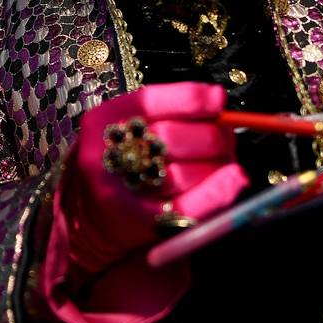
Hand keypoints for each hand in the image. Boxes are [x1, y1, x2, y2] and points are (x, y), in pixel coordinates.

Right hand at [58, 81, 248, 276]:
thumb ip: (168, 112)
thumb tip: (218, 104)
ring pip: (181, 174)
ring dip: (216, 166)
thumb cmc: (120, 160)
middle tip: (226, 139)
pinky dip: (215, 194)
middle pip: (168, 138)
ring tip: (226, 162)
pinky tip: (234, 181)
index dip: (190, 99)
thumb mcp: (130, 126)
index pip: (149, 101)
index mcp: (104, 121)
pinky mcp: (140, 223)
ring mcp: (121, 192)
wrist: (88, 214)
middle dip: (210, 137)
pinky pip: (184, 210)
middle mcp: (106, 155)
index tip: (218, 99)